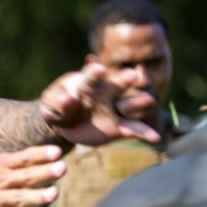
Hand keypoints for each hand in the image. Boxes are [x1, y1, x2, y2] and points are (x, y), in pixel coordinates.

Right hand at [0, 145, 64, 206]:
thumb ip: (0, 158)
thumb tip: (19, 156)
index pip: (23, 157)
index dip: (41, 154)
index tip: (58, 151)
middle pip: (25, 176)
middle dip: (45, 172)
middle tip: (63, 168)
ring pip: (20, 198)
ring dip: (38, 196)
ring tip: (54, 194)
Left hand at [38, 63, 160, 145]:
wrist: (64, 124)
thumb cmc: (55, 108)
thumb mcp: (50, 106)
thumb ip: (58, 103)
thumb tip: (68, 100)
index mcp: (85, 83)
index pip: (90, 76)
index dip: (94, 72)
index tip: (99, 69)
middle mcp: (104, 93)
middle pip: (116, 84)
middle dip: (124, 79)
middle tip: (133, 76)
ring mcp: (113, 110)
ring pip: (129, 105)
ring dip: (138, 102)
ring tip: (149, 100)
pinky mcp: (118, 127)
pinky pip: (133, 129)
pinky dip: (144, 133)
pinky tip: (156, 137)